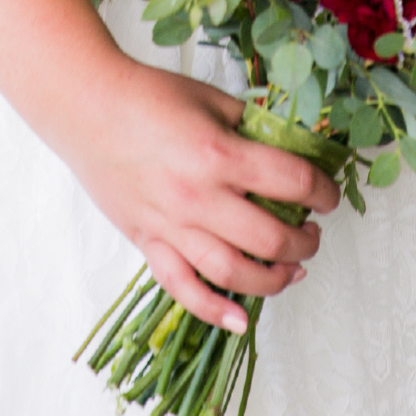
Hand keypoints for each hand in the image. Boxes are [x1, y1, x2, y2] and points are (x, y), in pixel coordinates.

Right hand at [53, 55, 340, 332]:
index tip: (329, 196)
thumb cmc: (148, 95)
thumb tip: (290, 148)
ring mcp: (171, 225)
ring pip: (233, 273)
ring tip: (291, 271)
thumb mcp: (212, 99)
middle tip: (312, 234)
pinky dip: (213, 311)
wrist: (86, 104)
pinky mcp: (147, 241)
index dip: (323, 191)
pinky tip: (241, 320)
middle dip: (304, 242)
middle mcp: (199, 197)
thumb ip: (251, 126)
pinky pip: (182, 288)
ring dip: (273, 280)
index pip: (292, 182)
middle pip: (270, 238)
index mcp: (220, 153)